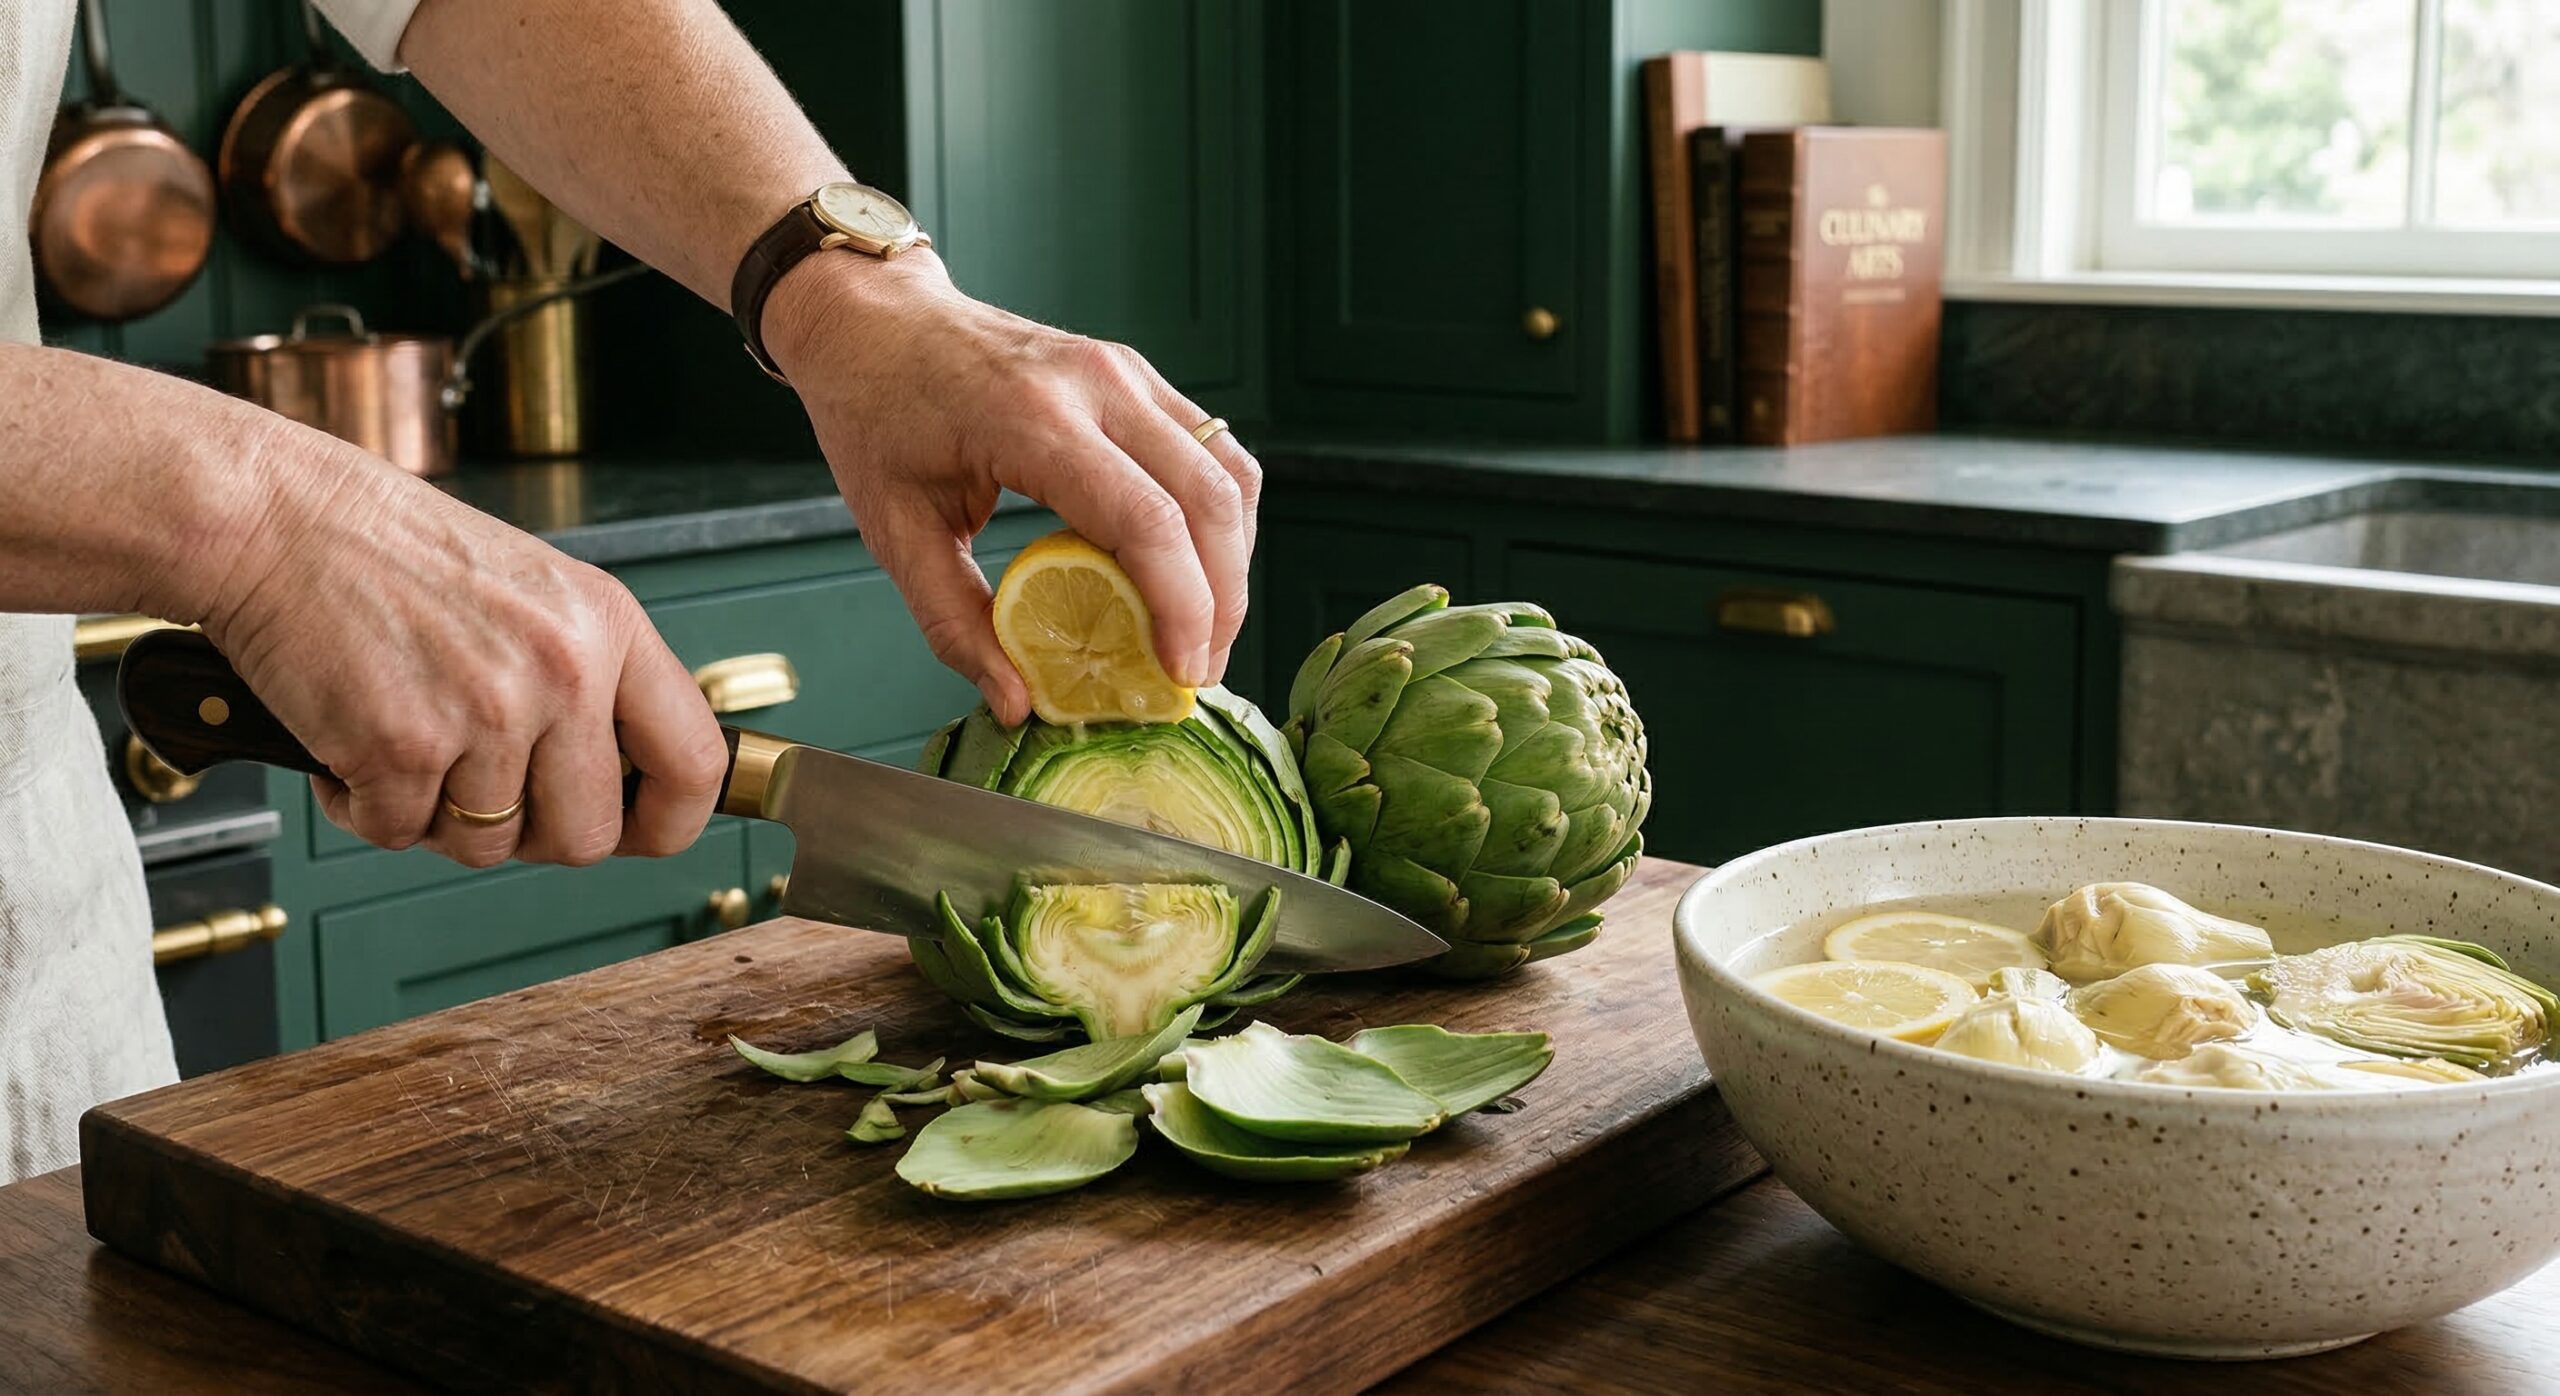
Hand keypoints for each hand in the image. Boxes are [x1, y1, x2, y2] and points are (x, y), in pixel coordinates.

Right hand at [201, 428, 730, 866]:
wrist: (276, 516)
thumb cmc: (391, 551)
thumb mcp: (537, 593)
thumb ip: (589, 680)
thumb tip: (621, 782)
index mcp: (610, 627)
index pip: (693, 763)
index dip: (670, 820)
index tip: (642, 830)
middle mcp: (564, 671)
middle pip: (586, 835)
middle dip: (531, 833)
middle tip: (482, 790)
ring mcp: (487, 712)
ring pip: (488, 844)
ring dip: (439, 815)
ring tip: (409, 743)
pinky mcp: (403, 746)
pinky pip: (400, 832)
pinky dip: (366, 806)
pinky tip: (352, 744)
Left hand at [763, 250, 1257, 724]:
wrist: (873, 318)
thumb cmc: (875, 416)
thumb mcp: (893, 531)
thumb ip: (955, 624)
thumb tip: (1017, 703)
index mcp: (1030, 418)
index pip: (1146, 520)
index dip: (1182, 607)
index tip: (1180, 676)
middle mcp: (1096, 383)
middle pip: (1207, 500)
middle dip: (1221, 603)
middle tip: (1196, 673)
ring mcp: (1125, 370)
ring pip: (1228, 473)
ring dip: (1232, 562)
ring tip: (1203, 632)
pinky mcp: (1136, 373)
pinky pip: (1213, 449)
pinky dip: (1219, 519)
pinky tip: (1194, 570)